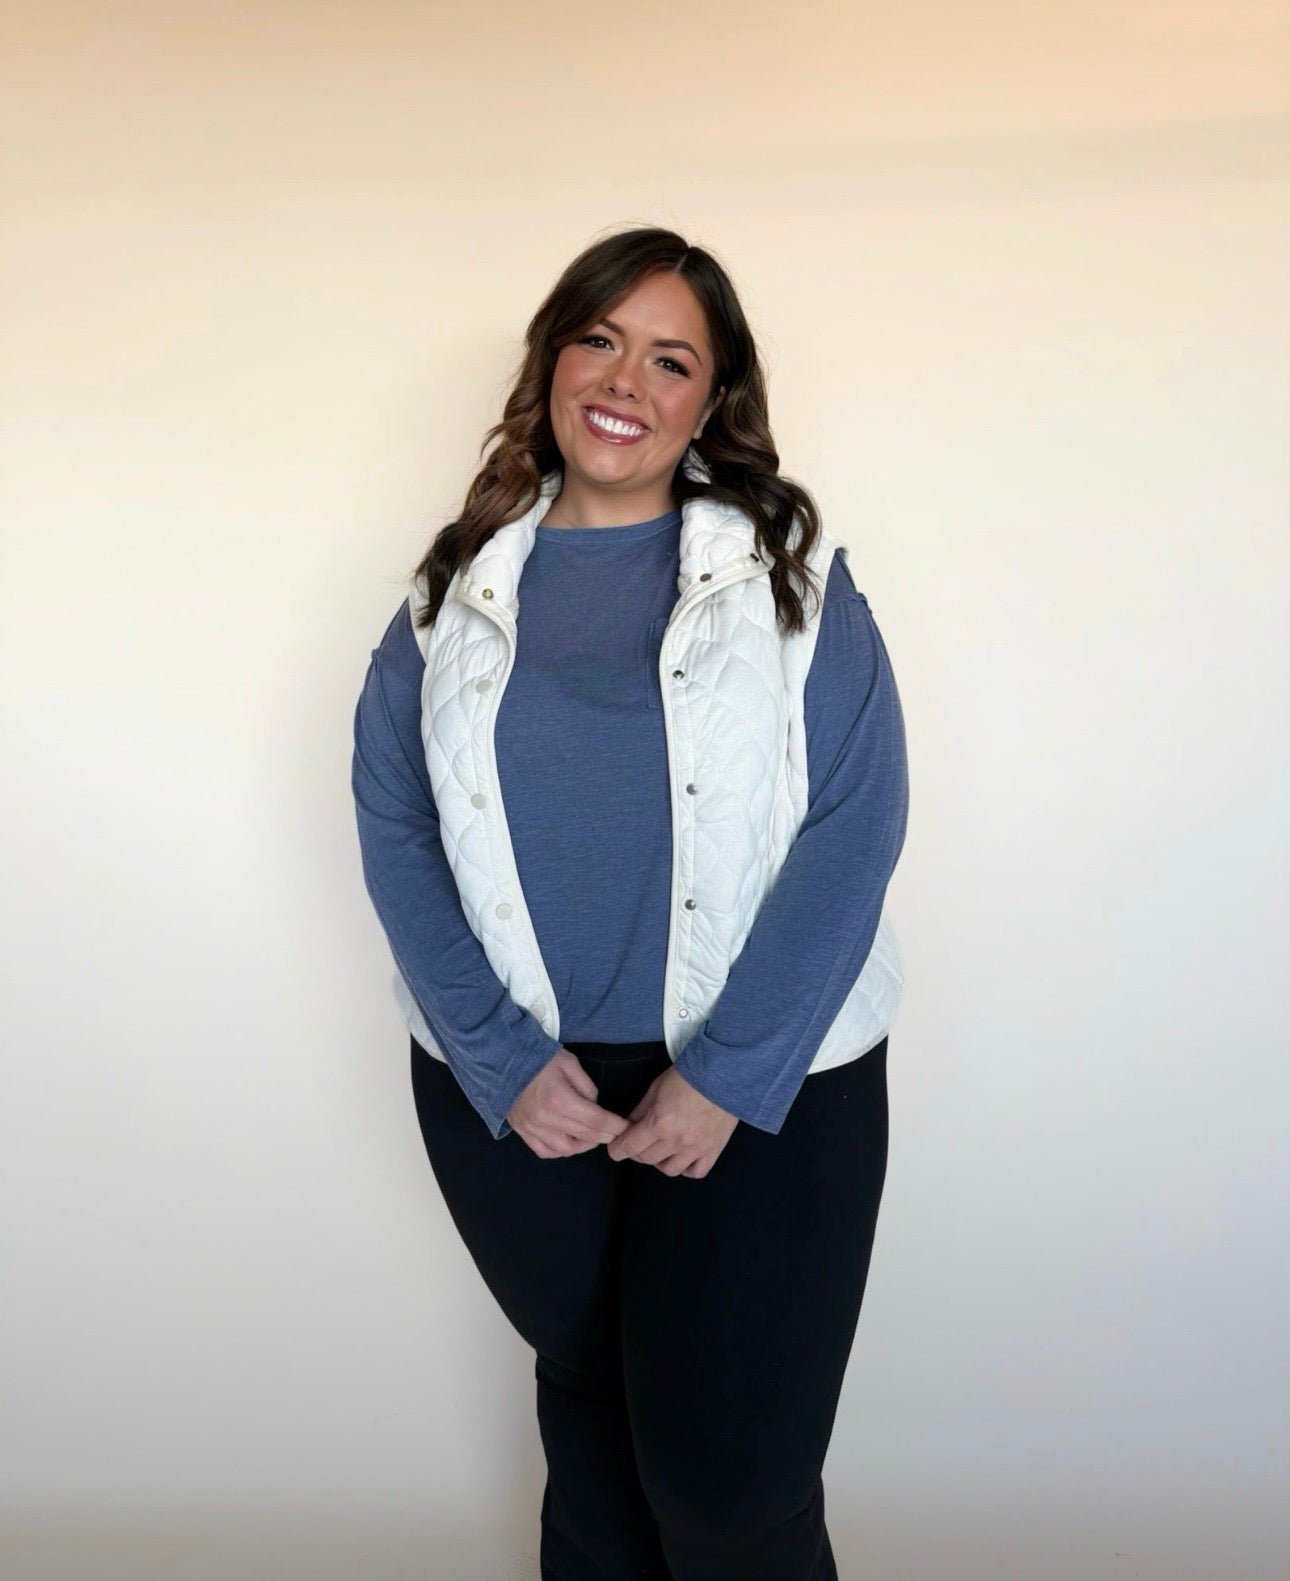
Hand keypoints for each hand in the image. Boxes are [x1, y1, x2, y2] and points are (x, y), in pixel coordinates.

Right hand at [507, 1048, 630, 1159]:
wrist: (504, 1061)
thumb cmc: (541, 1059)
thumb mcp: (570, 1064)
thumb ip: (587, 1087)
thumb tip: (594, 1106)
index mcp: (561, 1100)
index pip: (596, 1120)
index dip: (615, 1126)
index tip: (626, 1127)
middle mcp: (547, 1119)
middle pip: (584, 1136)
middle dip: (604, 1135)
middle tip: (614, 1132)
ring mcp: (533, 1129)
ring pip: (566, 1149)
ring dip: (584, 1146)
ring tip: (593, 1137)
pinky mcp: (522, 1132)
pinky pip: (545, 1151)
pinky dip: (561, 1151)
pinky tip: (569, 1142)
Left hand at [606, 1065, 737, 1178]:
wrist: (722, 1073)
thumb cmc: (687, 1076)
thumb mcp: (655, 1088)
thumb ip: (640, 1111)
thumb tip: (628, 1126)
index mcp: (658, 1124)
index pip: (629, 1147)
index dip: (617, 1149)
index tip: (615, 1148)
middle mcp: (676, 1141)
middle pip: (647, 1159)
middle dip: (637, 1151)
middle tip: (640, 1141)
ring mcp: (696, 1149)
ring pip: (669, 1170)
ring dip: (660, 1161)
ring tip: (663, 1148)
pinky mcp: (713, 1150)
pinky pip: (695, 1172)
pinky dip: (686, 1168)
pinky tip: (683, 1157)